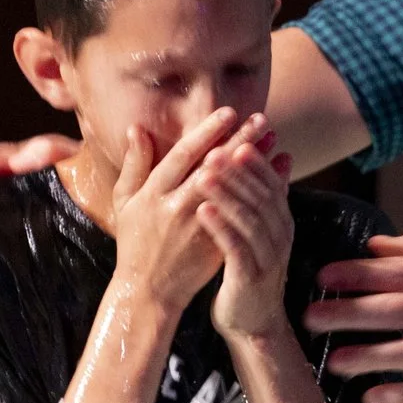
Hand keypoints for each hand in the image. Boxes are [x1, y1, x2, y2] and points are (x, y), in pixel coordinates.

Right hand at [108, 109, 254, 314]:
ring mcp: (197, 228)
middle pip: (212, 169)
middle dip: (238, 142)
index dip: (206, 133)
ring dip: (253, 166)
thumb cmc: (135, 242)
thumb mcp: (125, 202)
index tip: (228, 113)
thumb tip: (136, 128)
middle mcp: (176, 208)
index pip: (182, 156)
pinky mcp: (215, 246)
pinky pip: (242, 216)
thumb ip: (134, 164)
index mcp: (153, 194)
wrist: (148, 290)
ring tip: (274, 143)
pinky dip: (260, 197)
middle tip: (262, 120)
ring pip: (231, 191)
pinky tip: (278, 180)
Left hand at [198, 128, 295, 339]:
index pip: (271, 182)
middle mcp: (280, 235)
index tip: (234, 136)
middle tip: (215, 150)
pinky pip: (236, 247)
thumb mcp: (258, 231)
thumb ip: (263, 198)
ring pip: (250, 218)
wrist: (253, 323)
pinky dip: (220, 227)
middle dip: (238, 172)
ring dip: (227, 194)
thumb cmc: (248, 271)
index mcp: (280, 221)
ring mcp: (267, 257)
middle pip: (261, 196)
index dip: (254, 160)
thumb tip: (277, 155)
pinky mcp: (250, 277)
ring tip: (204, 174)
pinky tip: (202, 210)